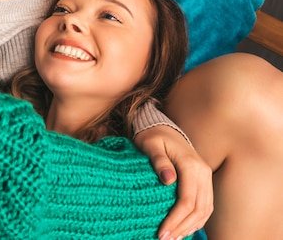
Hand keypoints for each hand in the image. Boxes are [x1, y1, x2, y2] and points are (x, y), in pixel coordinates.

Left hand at [134, 125, 212, 239]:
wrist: (163, 127)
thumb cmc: (153, 137)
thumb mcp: (150, 145)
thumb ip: (158, 161)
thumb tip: (168, 180)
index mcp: (190, 165)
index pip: (187, 200)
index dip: (175, 219)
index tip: (162, 232)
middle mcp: (202, 172)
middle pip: (198, 208)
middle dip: (182, 227)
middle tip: (164, 239)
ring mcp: (206, 177)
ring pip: (205, 210)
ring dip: (191, 227)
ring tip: (174, 238)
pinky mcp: (204, 181)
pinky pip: (205, 205)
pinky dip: (197, 220)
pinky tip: (184, 229)